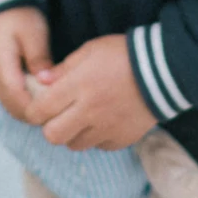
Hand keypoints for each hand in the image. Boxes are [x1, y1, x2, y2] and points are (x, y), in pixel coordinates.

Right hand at [0, 7, 51, 122]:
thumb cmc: (17, 16)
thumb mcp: (34, 33)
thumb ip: (40, 59)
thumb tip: (46, 83)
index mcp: (0, 65)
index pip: (17, 100)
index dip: (37, 110)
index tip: (58, 109)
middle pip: (13, 108)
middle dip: (35, 113)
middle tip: (59, 109)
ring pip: (9, 106)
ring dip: (28, 108)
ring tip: (51, 102)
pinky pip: (6, 97)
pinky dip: (22, 100)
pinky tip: (39, 93)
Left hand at [29, 35, 157, 150]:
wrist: (164, 70)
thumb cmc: (123, 54)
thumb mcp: (90, 50)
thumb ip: (63, 68)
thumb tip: (41, 81)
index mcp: (78, 86)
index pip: (40, 110)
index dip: (33, 111)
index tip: (38, 106)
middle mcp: (89, 111)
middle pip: (53, 136)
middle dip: (50, 127)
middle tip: (57, 116)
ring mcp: (106, 128)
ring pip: (74, 145)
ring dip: (72, 134)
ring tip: (80, 118)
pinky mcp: (121, 139)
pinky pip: (99, 146)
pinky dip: (96, 138)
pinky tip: (102, 122)